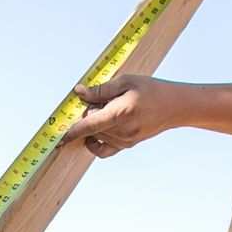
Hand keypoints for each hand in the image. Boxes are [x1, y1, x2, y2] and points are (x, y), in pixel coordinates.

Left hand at [65, 74, 181, 157]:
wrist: (175, 106)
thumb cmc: (152, 90)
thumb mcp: (126, 81)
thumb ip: (100, 89)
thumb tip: (79, 92)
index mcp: (119, 114)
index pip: (88, 125)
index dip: (70, 131)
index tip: (56, 137)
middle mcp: (121, 132)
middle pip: (90, 125)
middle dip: (90, 112)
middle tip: (107, 99)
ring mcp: (124, 142)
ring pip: (95, 135)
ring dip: (97, 123)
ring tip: (115, 108)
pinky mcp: (126, 146)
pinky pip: (102, 149)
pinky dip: (96, 140)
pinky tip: (101, 129)